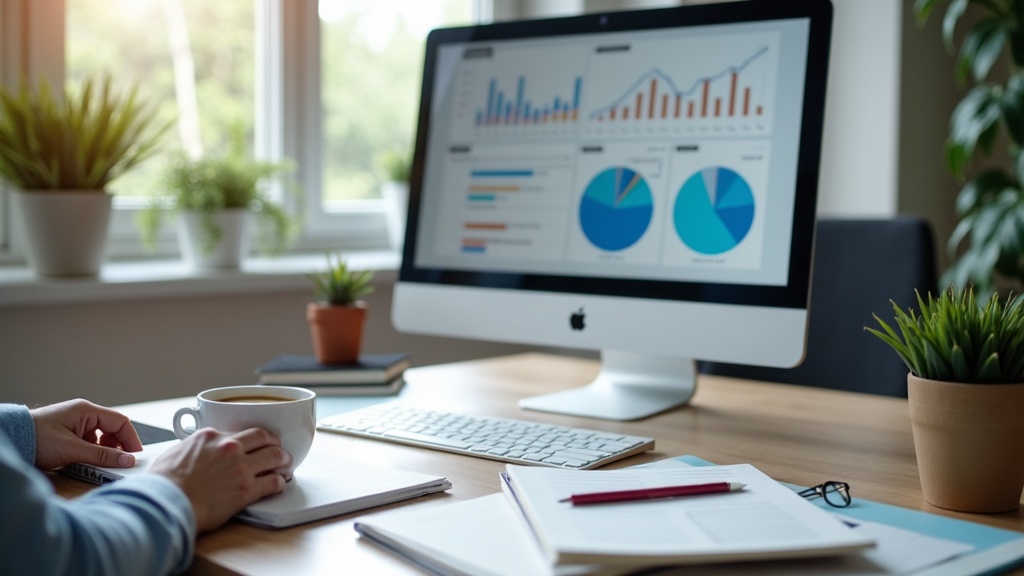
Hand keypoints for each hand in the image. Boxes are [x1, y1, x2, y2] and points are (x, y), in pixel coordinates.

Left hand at [30, 399, 142, 469]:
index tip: (135, 456)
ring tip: (102, 465)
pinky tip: (89, 463)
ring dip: (104, 451)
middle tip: (121, 463)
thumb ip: (102, 456)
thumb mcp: (73, 450)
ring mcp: (74, 425)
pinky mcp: (67, 435)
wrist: (10, 441)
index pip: (120, 422)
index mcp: (86, 411)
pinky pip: (88, 443)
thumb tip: (127, 460)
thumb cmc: (36, 439)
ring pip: (100, 438)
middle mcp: (82, 415)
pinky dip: (92, 453)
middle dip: (118, 446)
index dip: (131, 439)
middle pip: (112, 429)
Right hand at [150, 427, 290, 532]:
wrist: (164, 503)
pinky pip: (273, 482)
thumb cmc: (162, 483)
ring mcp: (240, 467)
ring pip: (275, 456)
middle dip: (274, 442)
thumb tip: (190, 451)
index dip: (249, 440)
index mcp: (210, 436)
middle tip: (279, 448)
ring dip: (284, 459)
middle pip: (263, 437)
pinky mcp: (246, 489)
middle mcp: (229, 447)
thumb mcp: (173, 453)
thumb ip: (190, 448)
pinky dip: (280, 483)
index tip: (253, 444)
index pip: (238, 432)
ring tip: (287, 464)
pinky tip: (280, 484)